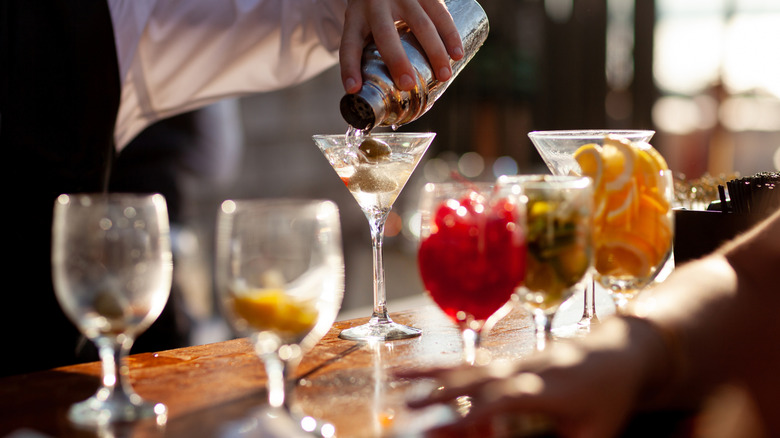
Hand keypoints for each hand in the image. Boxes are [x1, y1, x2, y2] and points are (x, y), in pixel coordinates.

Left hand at [339, 0, 463, 92]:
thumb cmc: (374, 8)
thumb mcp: (362, 21)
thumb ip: (367, 50)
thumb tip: (370, 94)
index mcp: (356, 16)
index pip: (349, 44)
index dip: (349, 67)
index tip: (353, 89)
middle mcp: (376, 4)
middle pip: (386, 34)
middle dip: (397, 60)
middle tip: (408, 84)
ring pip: (420, 25)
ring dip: (434, 52)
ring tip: (443, 76)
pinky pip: (440, 13)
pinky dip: (450, 35)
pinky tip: (457, 54)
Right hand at [402, 318, 661, 437]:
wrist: (619, 351)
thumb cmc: (610, 396)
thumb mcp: (596, 432)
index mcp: (541, 388)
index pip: (496, 402)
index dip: (467, 414)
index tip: (439, 424)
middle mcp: (520, 370)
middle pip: (471, 380)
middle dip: (436, 394)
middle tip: (404, 407)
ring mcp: (512, 362)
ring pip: (464, 366)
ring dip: (427, 372)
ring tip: (393, 377)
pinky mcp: (509, 361)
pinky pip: (470, 362)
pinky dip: (440, 365)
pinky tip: (417, 369)